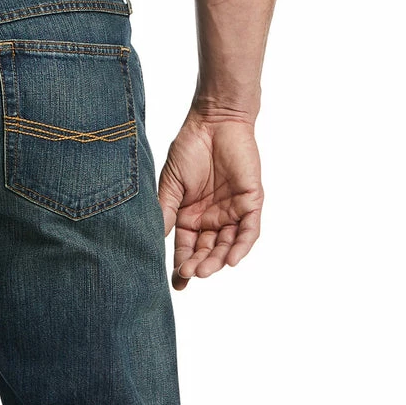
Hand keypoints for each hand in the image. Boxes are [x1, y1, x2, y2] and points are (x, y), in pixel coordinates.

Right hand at [157, 112, 262, 289]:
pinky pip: (248, 231)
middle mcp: (211, 218)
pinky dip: (241, 246)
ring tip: (204, 270)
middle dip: (198, 265)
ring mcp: (232, 212)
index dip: (182, 266)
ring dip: (217, 260)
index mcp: (190, 215)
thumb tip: (155, 240)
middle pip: (206, 250)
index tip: (176, 284)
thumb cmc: (189, 147)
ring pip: (227, 245)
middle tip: (189, 274)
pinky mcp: (250, 203)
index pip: (186, 248)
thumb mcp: (170, 182)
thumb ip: (165, 210)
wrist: (213, 121)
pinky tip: (230, 259)